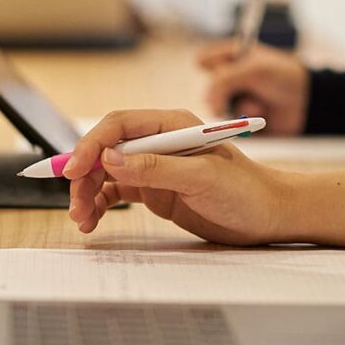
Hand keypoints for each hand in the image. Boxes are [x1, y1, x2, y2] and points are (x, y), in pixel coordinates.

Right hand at [63, 109, 294, 244]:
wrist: (271, 215)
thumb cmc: (247, 191)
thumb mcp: (202, 178)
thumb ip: (155, 167)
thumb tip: (110, 159)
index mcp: (171, 125)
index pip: (118, 126)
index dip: (91, 145)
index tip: (73, 170)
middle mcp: (158, 142)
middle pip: (105, 150)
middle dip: (84, 176)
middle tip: (75, 204)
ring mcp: (155, 166)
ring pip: (106, 173)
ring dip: (89, 193)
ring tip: (82, 219)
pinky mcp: (155, 189)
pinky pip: (117, 192)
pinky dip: (101, 204)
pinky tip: (93, 219)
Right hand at [197, 40, 309, 135]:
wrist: (308, 103)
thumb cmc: (285, 77)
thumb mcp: (252, 71)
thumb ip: (222, 81)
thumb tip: (209, 104)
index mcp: (232, 57)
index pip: (204, 60)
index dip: (211, 68)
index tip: (222, 70)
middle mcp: (230, 78)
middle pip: (209, 87)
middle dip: (225, 93)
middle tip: (238, 93)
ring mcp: (235, 99)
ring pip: (217, 108)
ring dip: (238, 107)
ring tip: (258, 106)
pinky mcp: (241, 118)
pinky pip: (229, 123)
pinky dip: (243, 121)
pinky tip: (259, 116)